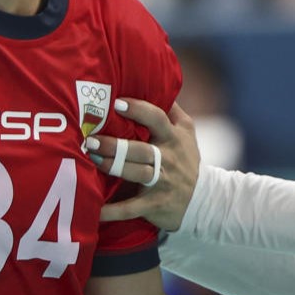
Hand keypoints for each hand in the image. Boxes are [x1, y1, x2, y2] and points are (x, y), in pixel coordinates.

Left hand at [83, 99, 199, 229]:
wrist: (204, 200)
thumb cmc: (187, 159)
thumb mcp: (187, 131)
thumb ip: (171, 109)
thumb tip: (157, 82)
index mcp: (174, 138)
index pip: (158, 119)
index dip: (139, 110)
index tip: (117, 103)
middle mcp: (168, 159)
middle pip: (141, 149)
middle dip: (115, 144)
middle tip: (90, 138)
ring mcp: (161, 183)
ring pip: (135, 173)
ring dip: (111, 166)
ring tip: (90, 158)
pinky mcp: (154, 205)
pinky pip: (131, 209)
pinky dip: (112, 211)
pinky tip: (94, 211)